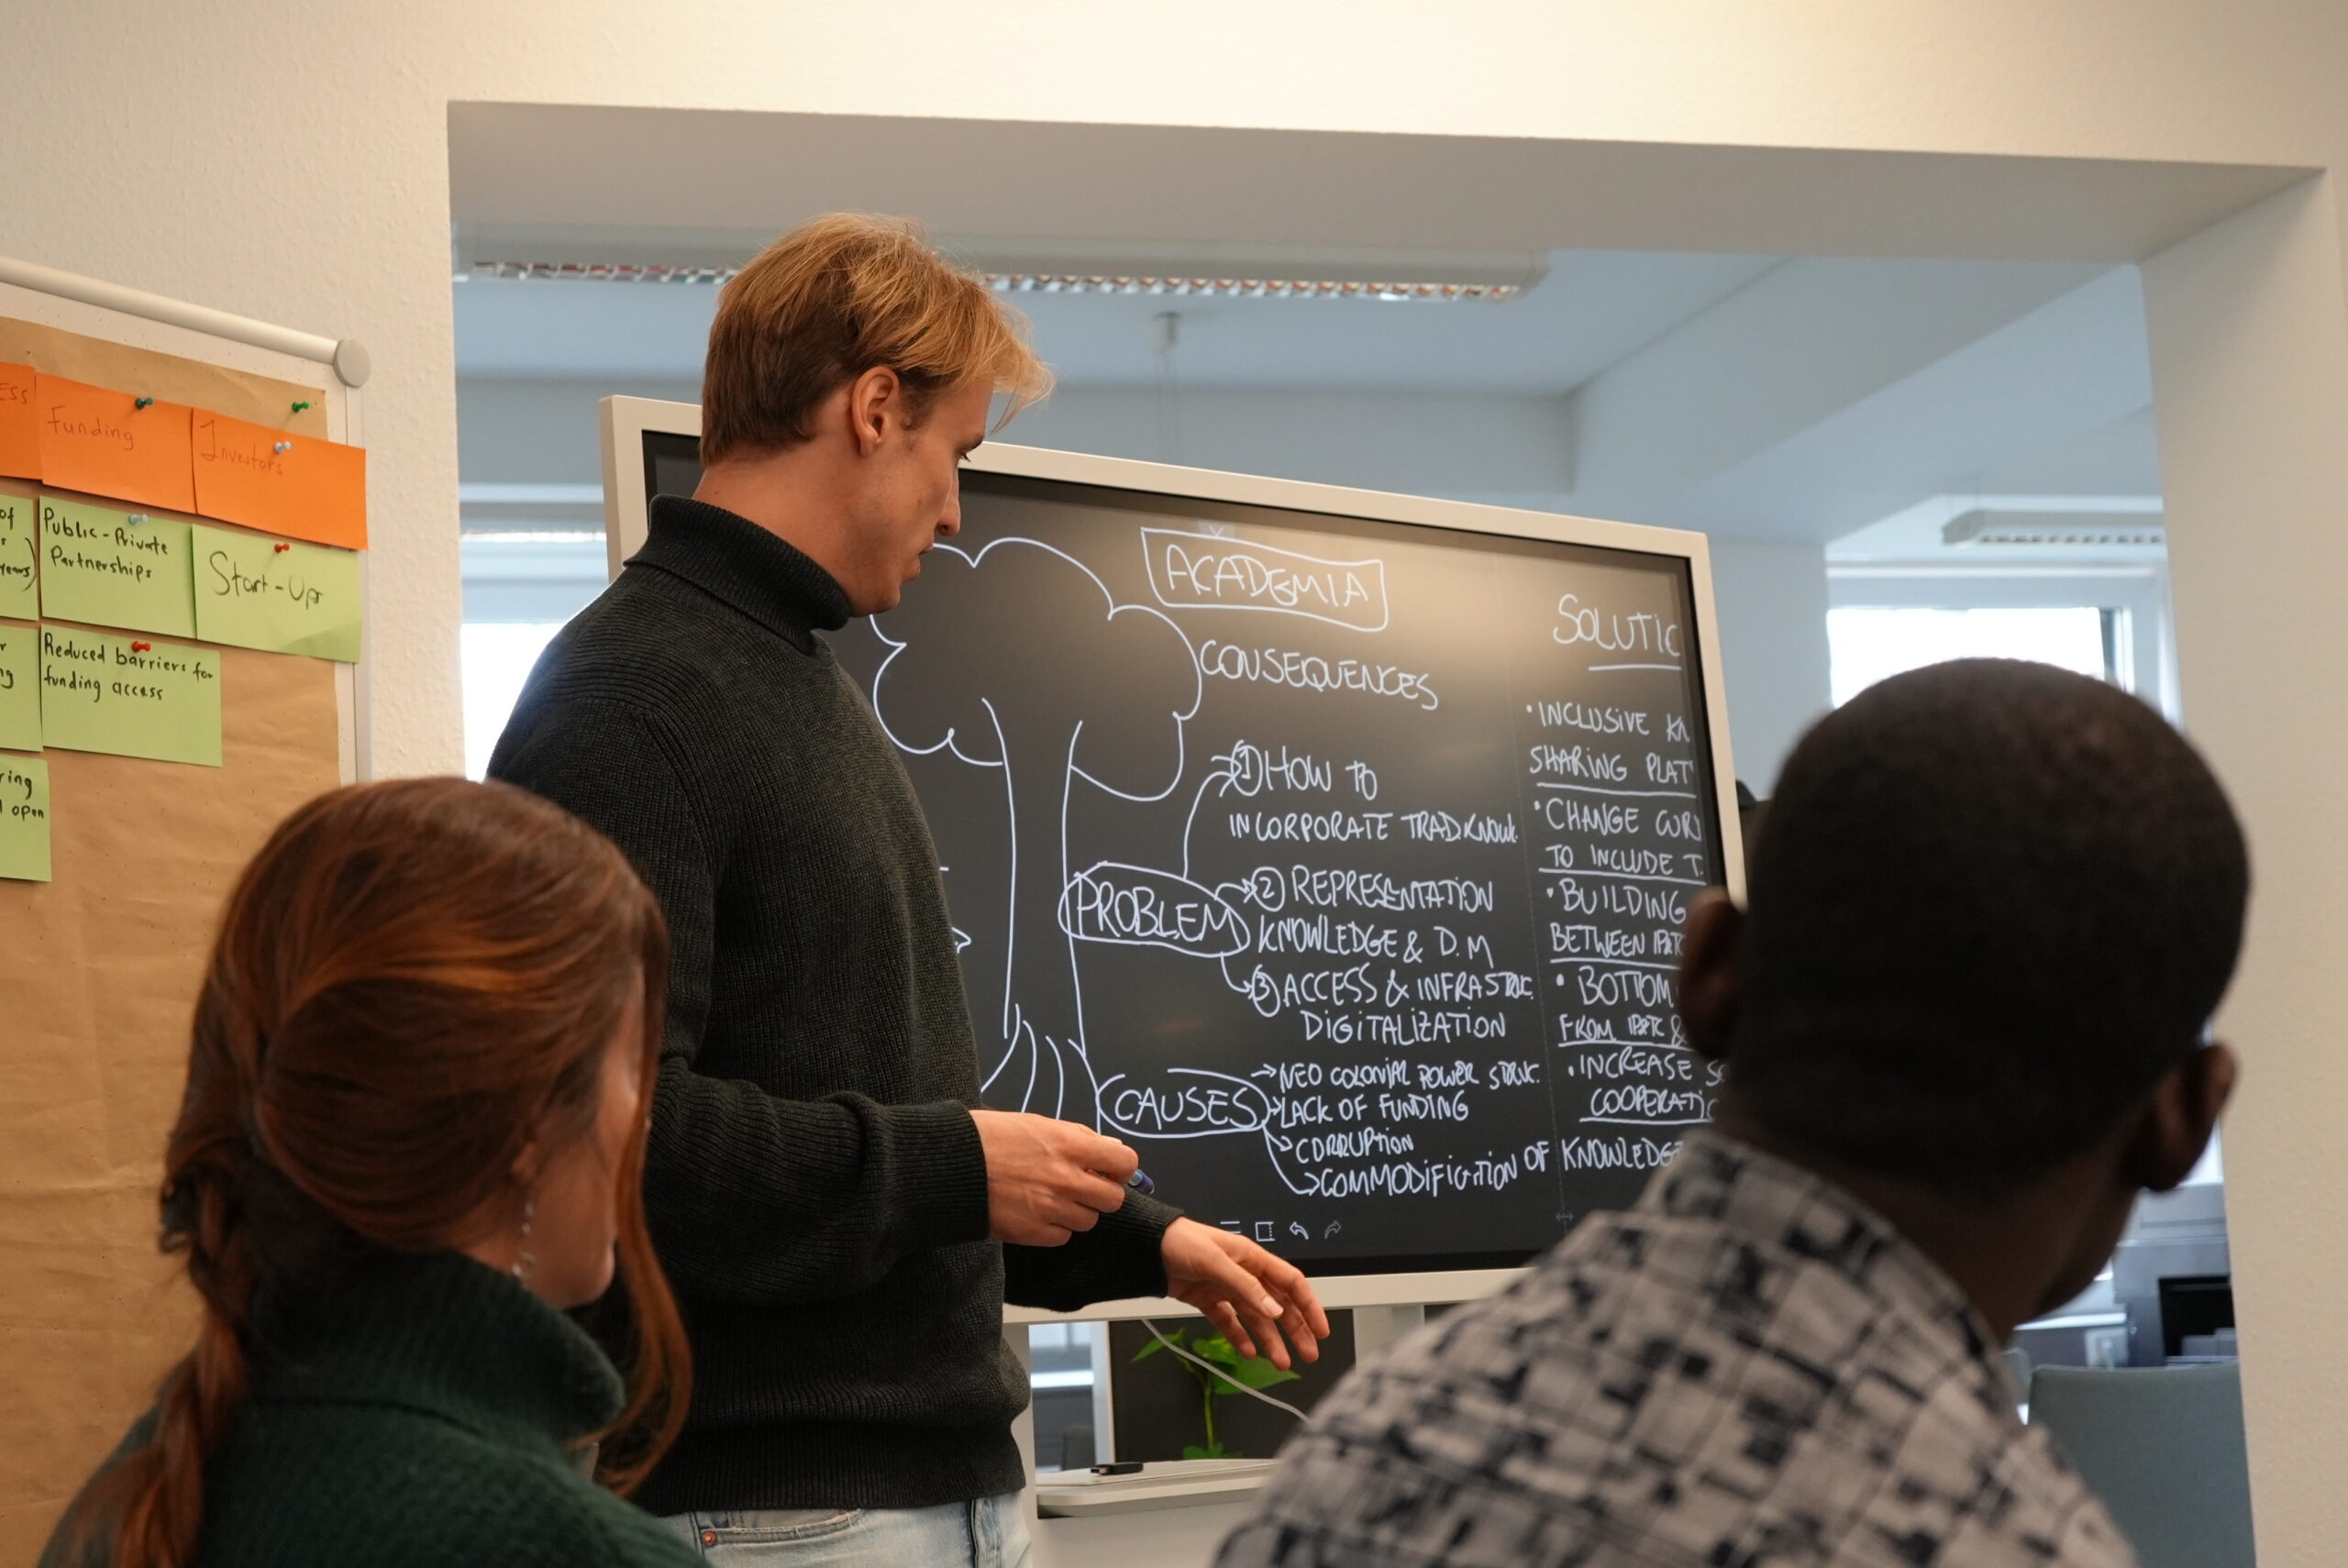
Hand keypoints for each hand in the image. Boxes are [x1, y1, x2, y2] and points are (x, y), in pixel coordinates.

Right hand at [971, 1110, 1137, 1246]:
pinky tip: (1035, 1212)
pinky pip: (1062, 1237)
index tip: (1108, 1169)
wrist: (949, 1165)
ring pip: (1088, 1221)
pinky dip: (1054, 1228)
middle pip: (1113, 1199)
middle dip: (1102, 1194)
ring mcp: (1050, 1208)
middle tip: (1082, 1187)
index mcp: (1069, 1145)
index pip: (1124, 1162)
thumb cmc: (988, 1137)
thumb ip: (1077, 1137)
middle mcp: (1065, 1178)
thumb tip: (1110, 1148)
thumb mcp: (1037, 1123)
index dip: (1120, 1168)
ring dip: (1076, 1212)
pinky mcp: (1032, 1232)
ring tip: (1051, 1198)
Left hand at [1160, 1218, 1331, 1371]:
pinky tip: (1247, 1352)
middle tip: (1308, 1355)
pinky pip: (1229, 1322)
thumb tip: (1275, 1311)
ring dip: (1270, 1340)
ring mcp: (1226, 1288)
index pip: (1291, 1283)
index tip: (1321, 1330)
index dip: (1309, 1306)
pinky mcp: (1208, 1299)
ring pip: (1256, 1318)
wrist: (1146, 1246)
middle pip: (1278, 1305)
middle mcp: (1244, 1274)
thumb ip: (1247, 1288)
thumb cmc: (1181, 1241)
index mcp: (1252, 1258)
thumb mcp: (1216, 1261)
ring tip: (1280, 1363)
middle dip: (1295, 1330)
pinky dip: (1239, 1337)